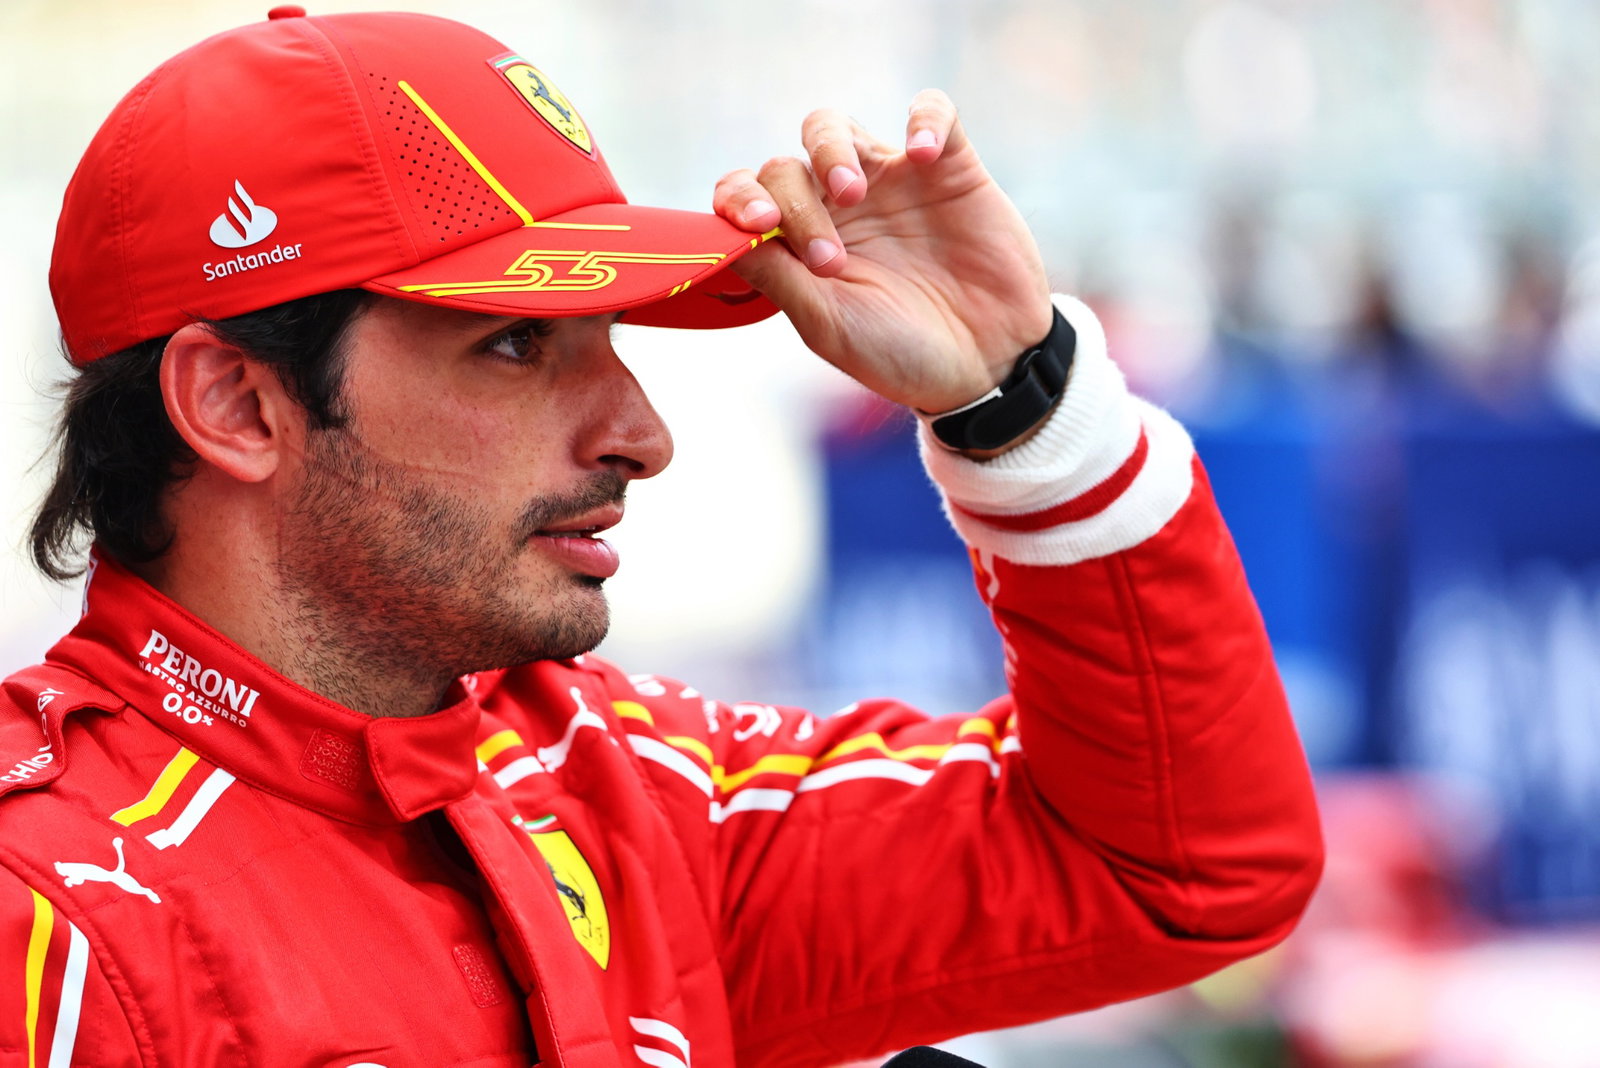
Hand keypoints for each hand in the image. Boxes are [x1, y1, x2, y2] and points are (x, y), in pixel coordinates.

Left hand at [714, 90, 1052, 414]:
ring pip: (834, 126)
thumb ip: (776, 279)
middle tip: (828, 259)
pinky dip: (924, 119)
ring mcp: (890, 181)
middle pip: (786, 165)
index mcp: (798, 244)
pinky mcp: (949, 168)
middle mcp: (835, 206)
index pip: (747, 196)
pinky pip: (932, 111)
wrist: (987, 366)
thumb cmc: (901, 353)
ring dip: (831, 150)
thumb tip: (717, 240)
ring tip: (853, 191)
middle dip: (796, 204)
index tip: (759, 226)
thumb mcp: (829, 326)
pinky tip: (923, 152)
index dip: (740, 200)